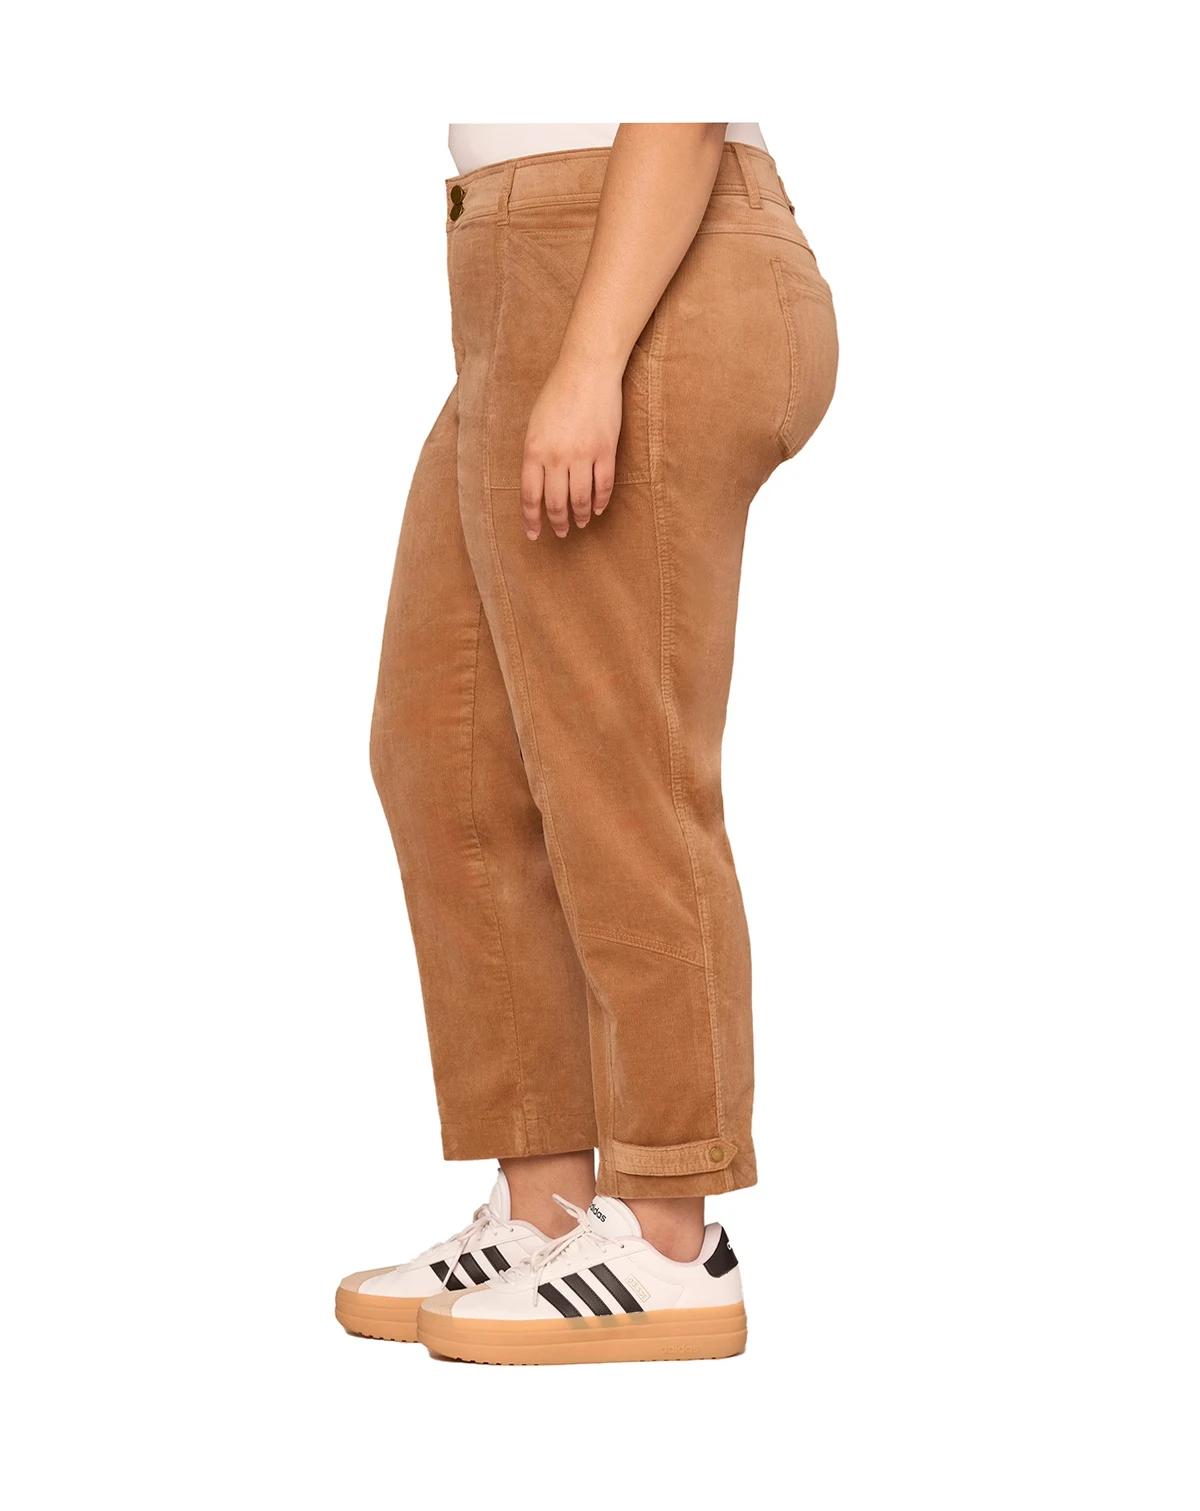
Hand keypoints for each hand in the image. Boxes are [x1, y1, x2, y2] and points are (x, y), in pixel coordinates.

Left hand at [520, 356, 622, 539]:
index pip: (530, 496)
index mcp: (534, 451)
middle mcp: (556, 457)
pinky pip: (603, 485)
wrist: (587, 370)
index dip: (531, 519)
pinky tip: (597, 509)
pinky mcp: (606, 450)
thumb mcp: (535, 426)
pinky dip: (600, 501)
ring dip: (579, 516)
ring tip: (580, 523)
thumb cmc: (557, 394)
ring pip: (579, 499)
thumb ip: (535, 456)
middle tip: (560, 532)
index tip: (533, 534)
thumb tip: (538, 486)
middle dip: (557, 522)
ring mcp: (582, 455)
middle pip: (555, 502)